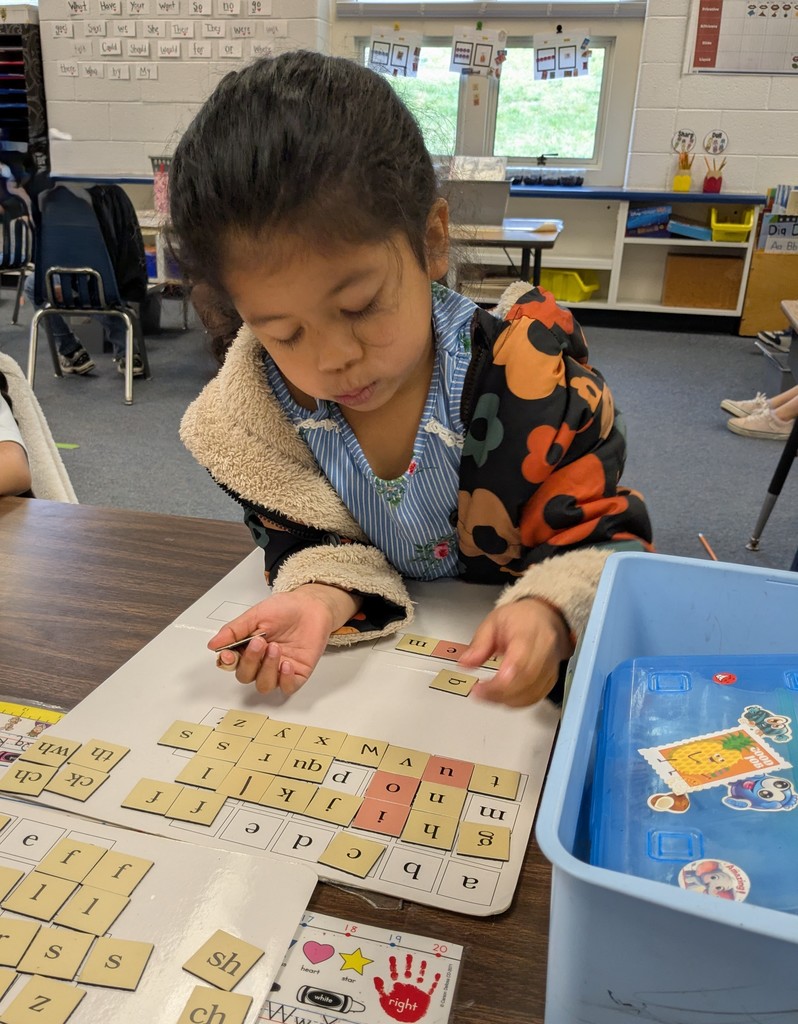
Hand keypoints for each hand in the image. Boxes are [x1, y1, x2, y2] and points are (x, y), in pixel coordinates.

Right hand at [208, 584, 359, 696]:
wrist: (312, 606)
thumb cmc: (285, 609)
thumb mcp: (256, 614)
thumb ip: (235, 630)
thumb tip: (213, 644)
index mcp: (247, 648)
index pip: (231, 664)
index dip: (228, 662)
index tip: (229, 655)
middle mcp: (261, 662)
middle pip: (245, 676)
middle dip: (250, 661)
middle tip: (260, 642)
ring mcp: (278, 670)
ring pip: (264, 685)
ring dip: (267, 668)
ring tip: (275, 648)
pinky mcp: (297, 674)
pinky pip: (287, 688)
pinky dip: (285, 679)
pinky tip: (286, 664)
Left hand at [458, 598, 572, 706]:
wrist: (545, 618)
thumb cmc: (521, 619)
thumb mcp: (493, 622)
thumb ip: (479, 644)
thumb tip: (465, 663)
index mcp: (529, 632)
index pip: (518, 662)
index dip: (499, 682)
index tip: (479, 688)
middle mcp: (545, 651)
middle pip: (525, 681)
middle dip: (498, 693)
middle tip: (478, 693)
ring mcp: (551, 667)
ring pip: (531, 693)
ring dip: (506, 700)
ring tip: (486, 695)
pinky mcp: (551, 679)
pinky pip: (535, 697)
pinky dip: (516, 702)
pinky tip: (501, 697)